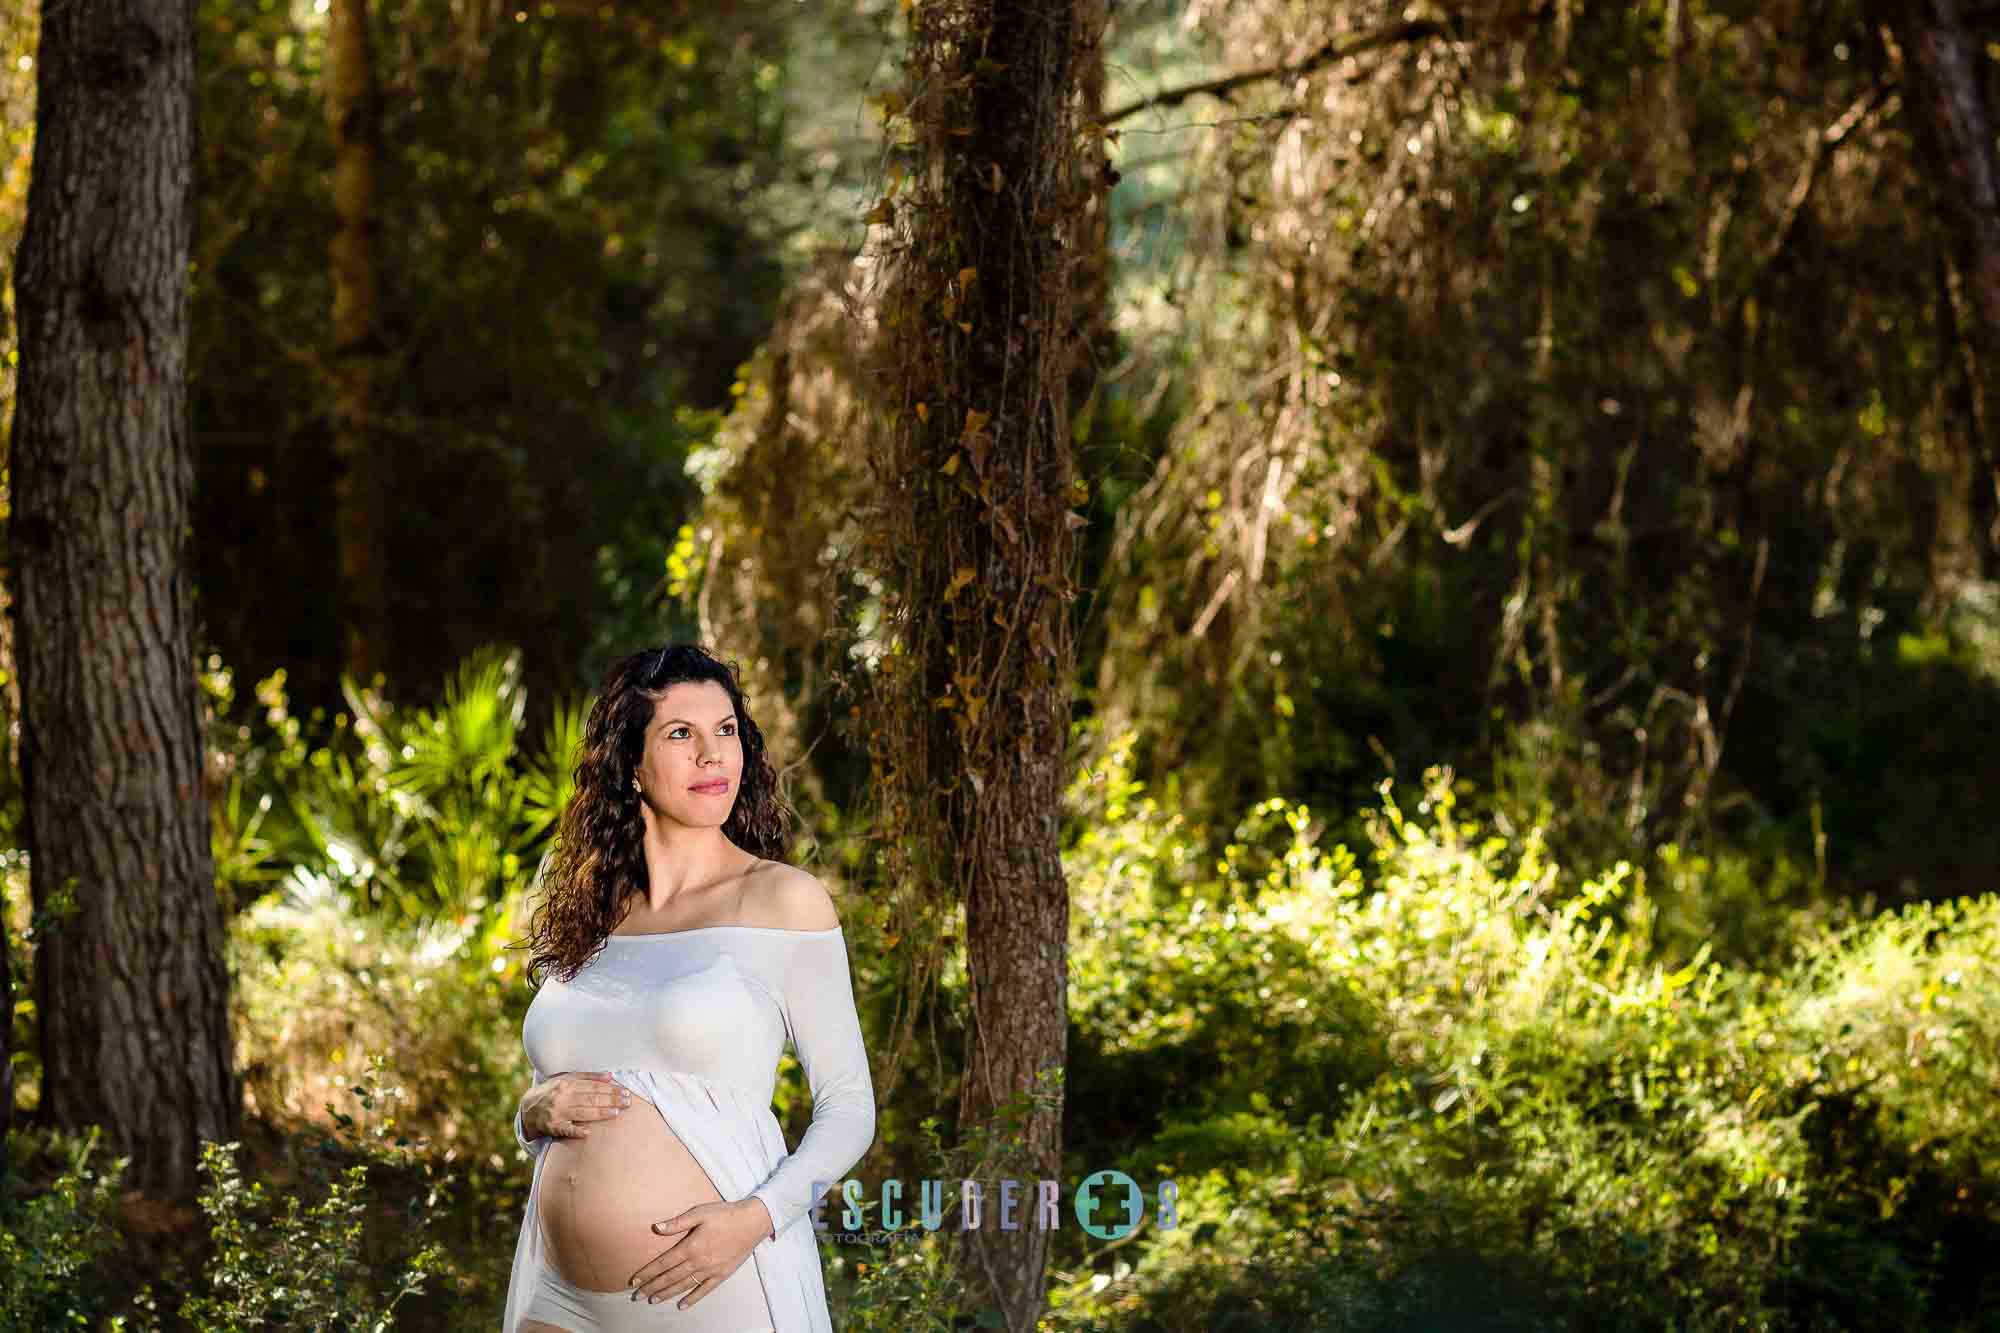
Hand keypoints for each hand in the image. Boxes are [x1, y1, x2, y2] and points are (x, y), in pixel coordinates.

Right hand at [521, 1070, 631, 1139]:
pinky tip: (588, 1133)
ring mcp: (557, 1112)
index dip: (610, 1089)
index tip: (625, 1092)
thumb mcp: (566, 1078)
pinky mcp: (552, 1127)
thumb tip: (610, 1076)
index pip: (593, 1086)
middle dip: (610, 1100)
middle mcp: (562, 1097)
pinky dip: (576, 1131)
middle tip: (627, 1102)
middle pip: (590, 1098)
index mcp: (566, 1083)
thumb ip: (588, 1076)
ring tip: (616, 1113)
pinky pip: (565, 1130)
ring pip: (582, 1113)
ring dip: (600, 1113)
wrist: (529, 1107)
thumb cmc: (553, 1091)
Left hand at [626, 1198, 774, 1307]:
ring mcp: (710, 1270)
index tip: (635, 1280)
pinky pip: (704, 1290)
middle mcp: (698, 1262)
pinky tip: (681, 1305)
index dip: (648, 1272)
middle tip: (637, 1296)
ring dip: (666, 1294)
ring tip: (652, 1300)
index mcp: (690, 1246)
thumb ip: (677, 1222)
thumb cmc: (725, 1214)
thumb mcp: (700, 1213)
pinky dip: (692, 1299)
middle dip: (652, 1287)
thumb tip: (656, 1227)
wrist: (753, 1222)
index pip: (663, 1263)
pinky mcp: (722, 1274)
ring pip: (683, 1286)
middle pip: (670, 1278)